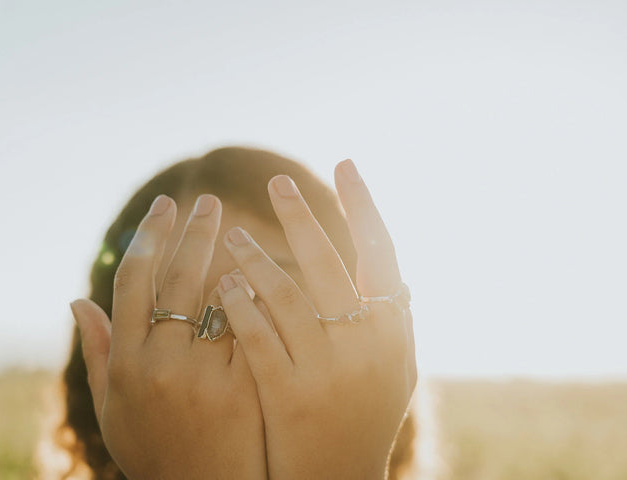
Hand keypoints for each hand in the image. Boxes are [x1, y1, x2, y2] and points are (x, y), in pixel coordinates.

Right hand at [70, 194, 266, 479]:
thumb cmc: (153, 451)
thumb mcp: (113, 407)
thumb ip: (99, 351)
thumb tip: (77, 298)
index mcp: (127, 361)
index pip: (135, 279)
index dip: (150, 236)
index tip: (165, 205)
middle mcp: (162, 362)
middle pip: (181, 277)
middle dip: (195, 231)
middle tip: (209, 201)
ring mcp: (205, 375)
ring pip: (222, 296)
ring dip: (230, 257)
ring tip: (237, 230)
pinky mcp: (245, 387)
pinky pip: (254, 326)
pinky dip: (257, 297)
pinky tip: (267, 274)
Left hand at [217, 159, 415, 479]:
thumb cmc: (367, 419)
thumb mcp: (397, 371)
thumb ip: (398, 323)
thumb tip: (402, 277)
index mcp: (395, 331)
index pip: (382, 250)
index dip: (364, 204)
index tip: (346, 164)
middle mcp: (367, 344)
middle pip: (329, 262)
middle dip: (301, 215)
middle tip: (277, 182)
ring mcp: (328, 369)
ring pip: (285, 294)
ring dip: (255, 257)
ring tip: (231, 234)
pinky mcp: (288, 394)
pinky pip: (257, 336)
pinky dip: (239, 305)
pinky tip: (224, 283)